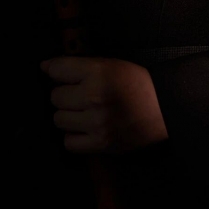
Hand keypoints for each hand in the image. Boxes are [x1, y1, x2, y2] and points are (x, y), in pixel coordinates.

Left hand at [40, 56, 167, 153]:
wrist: (162, 107)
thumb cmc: (135, 83)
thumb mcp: (109, 64)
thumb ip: (77, 65)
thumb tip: (46, 67)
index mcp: (98, 72)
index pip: (57, 70)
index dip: (53, 70)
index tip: (54, 72)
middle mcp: (94, 97)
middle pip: (55, 97)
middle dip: (64, 94)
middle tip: (78, 93)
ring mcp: (97, 123)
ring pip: (59, 119)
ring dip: (67, 114)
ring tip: (82, 110)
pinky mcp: (101, 144)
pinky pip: (69, 143)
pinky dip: (73, 136)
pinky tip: (84, 127)